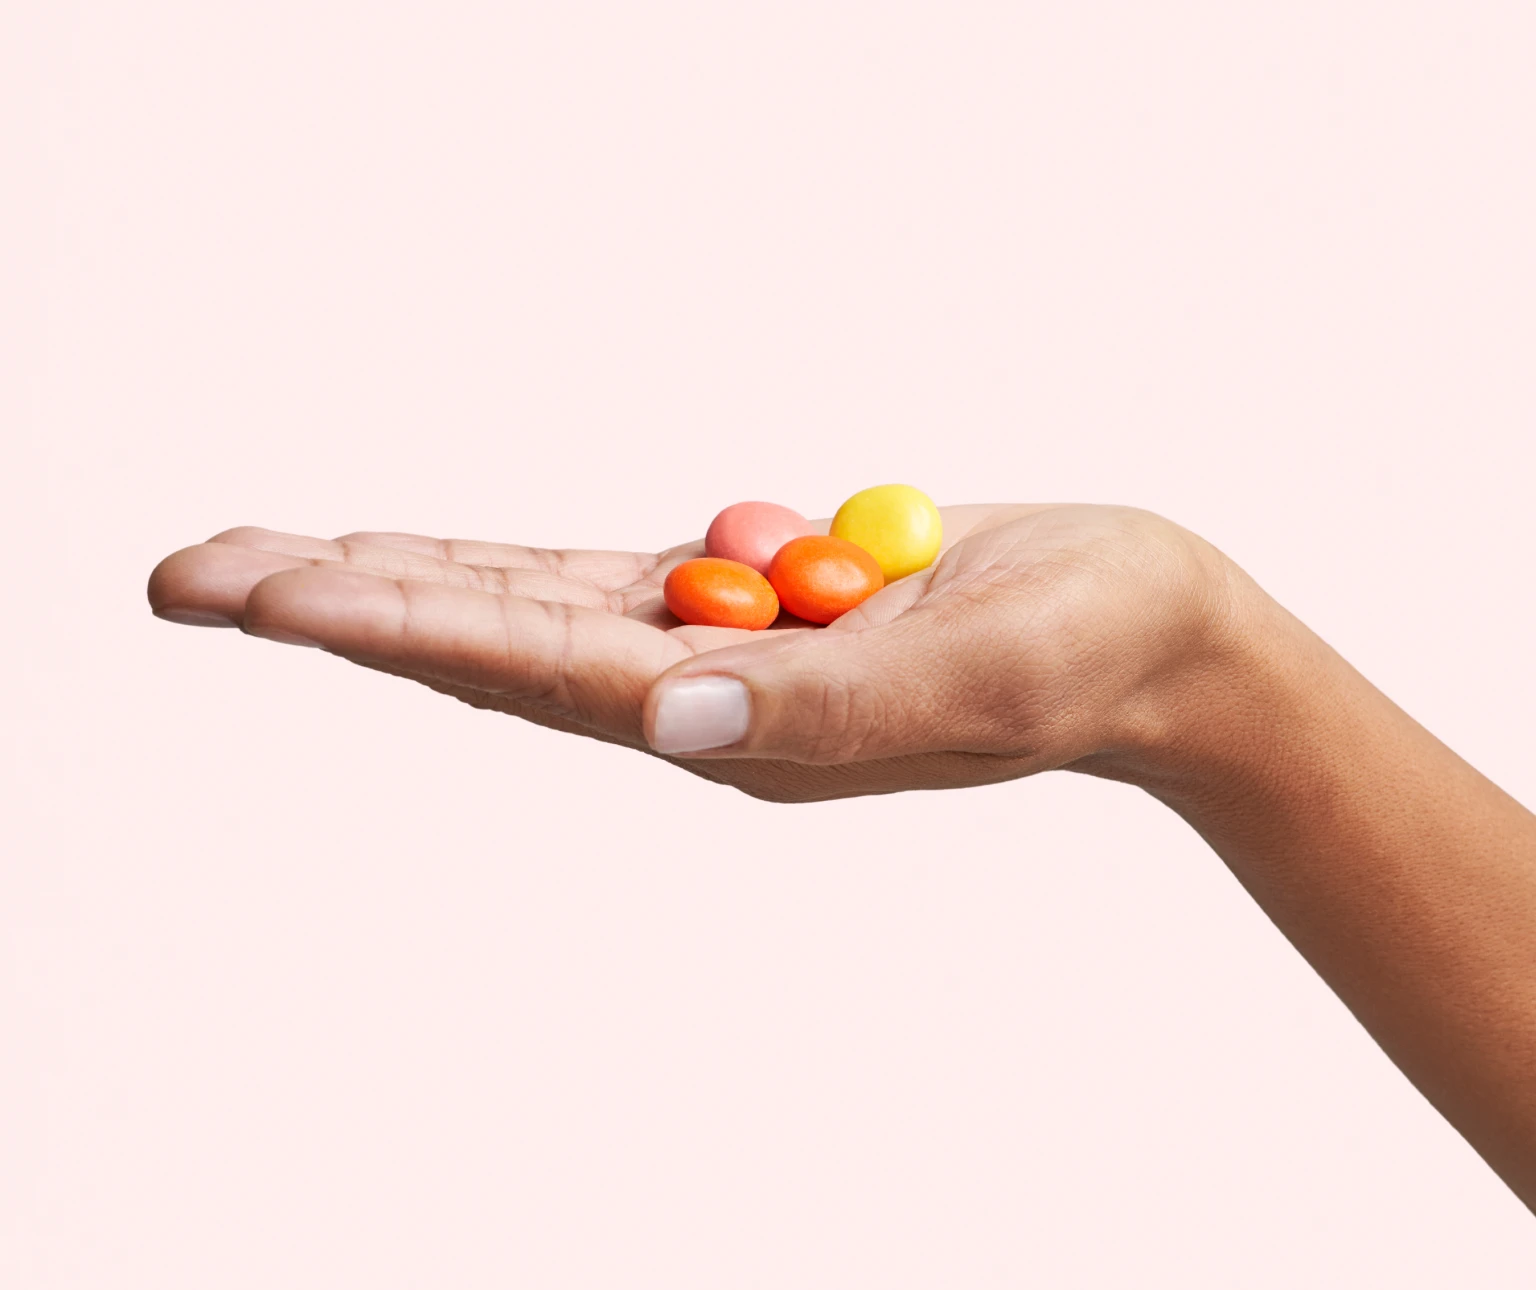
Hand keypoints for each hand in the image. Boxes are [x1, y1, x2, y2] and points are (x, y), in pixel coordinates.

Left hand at [147, 505, 1235, 801]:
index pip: (539, 673)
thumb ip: (826, 702)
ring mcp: (724, 649)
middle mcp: (709, 701)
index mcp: (750, 730)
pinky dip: (503, 561)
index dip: (398, 625)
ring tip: (268, 559)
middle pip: (492, 643)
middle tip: (188, 576)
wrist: (1147, 632)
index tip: (266, 594)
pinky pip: (603, 576)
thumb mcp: (978, 678)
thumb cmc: (1086, 654)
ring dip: (401, 578)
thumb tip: (669, 718)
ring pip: (527, 607)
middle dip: (345, 605)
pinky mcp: (751, 599)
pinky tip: (416, 553)